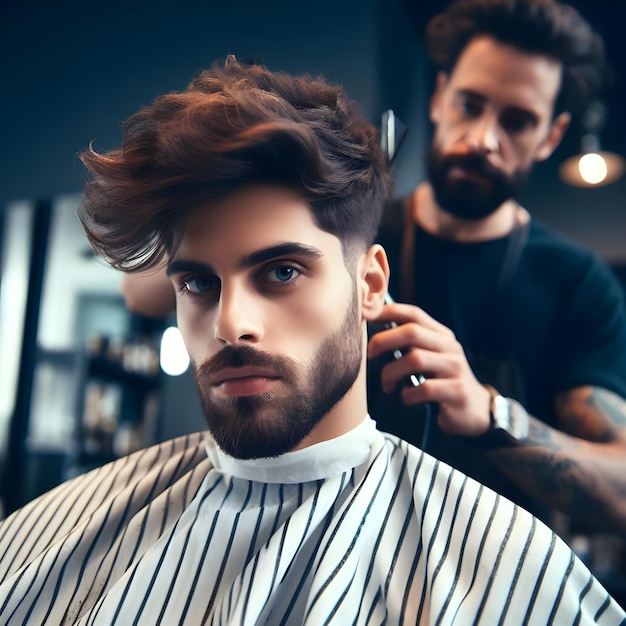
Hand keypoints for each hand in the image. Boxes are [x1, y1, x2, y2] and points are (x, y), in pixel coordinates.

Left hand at [368, 302, 491, 436]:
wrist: (475, 410)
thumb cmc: (442, 381)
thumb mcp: (431, 358)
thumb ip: (411, 345)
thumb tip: (374, 331)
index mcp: (441, 336)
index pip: (414, 314)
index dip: (389, 312)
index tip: (367, 317)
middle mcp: (449, 347)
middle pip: (412, 332)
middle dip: (383, 340)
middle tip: (370, 354)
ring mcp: (455, 369)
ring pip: (415, 359)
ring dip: (392, 372)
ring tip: (387, 385)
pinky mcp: (457, 391)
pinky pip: (425, 388)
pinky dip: (408, 395)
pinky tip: (405, 398)